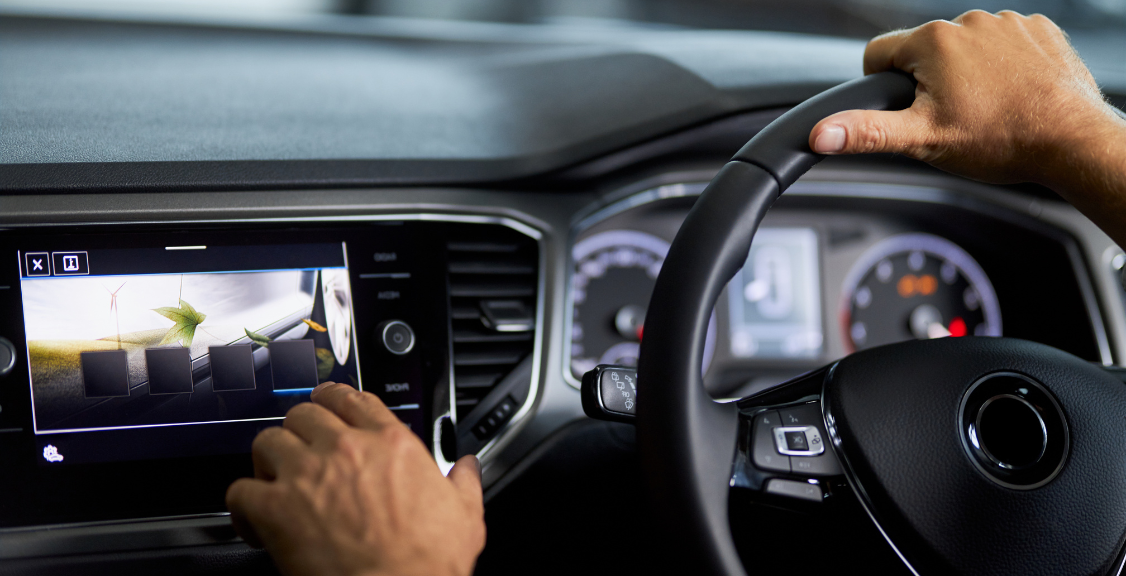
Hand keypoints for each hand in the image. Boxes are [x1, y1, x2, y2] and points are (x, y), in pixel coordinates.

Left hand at [226, 383, 485, 575]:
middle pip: (304, 412)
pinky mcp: (275, 509)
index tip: (331, 405)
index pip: (353, 398)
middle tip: (302, 447)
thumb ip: (464, 482)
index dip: (336, 399)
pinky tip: (254, 519)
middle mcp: (345, 449)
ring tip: (275, 479)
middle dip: (300, 429)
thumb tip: (468, 468)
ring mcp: (306, 475)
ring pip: (268, 441)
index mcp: (391, 444)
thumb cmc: (427, 562)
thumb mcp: (464, 515)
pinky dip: (243, 505)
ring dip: (269, 459)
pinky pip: (240, 490)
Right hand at [808, 11, 1125, 244]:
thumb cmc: (1000, 140)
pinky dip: (1003, 69)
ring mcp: (1007, 24)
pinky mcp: (1038, 32)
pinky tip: (1012, 96)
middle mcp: (968, 22)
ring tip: (986, 110)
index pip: (877, 54)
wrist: (1070, 141)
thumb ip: (865, 133)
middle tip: (952, 119)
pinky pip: (1004, 46)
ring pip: (965, 50)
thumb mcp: (920, 141)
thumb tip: (821, 134)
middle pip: (924, 54)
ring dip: (968, 76)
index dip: (882, 87)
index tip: (905, 108)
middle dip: (929, 84)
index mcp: (933, 42)